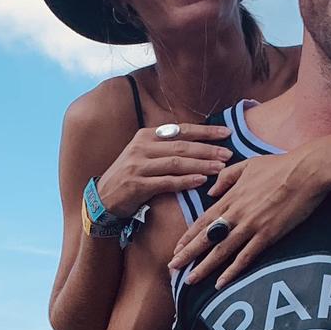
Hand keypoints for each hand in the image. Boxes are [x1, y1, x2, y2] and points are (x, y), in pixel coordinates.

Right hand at [95, 124, 231, 220]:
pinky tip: (200, 182)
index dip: (205, 131)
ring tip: (219, 168)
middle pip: (181, 146)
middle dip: (208, 149)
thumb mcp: (144, 156)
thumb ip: (166, 149)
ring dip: (200, 165)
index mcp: (146, 136)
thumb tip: (197, 145)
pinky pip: (166, 182)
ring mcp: (138, 166)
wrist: (102, 199)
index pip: (181, 130)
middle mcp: (141, 147)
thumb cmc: (129, 178)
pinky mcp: (136, 185)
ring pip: (176, 163)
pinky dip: (185, 182)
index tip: (226, 133)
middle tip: (228, 153)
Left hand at [169, 148, 326, 288]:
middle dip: (187, 255)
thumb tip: (211, 191)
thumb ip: (226, 177)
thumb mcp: (248, 165)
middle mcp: (236, 213)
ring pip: (221, 251)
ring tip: (190, 280)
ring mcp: (251, 226)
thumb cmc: (280, 166)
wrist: (306, 171)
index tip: (176, 249)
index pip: (203, 221)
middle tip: (172, 268)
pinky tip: (220, 283)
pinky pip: (245, 257)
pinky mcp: (267, 235)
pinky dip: (232, 271)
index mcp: (231, 197)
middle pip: (206, 238)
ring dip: (203, 267)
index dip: (188, 236)